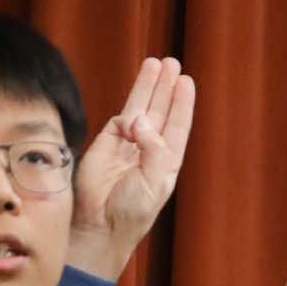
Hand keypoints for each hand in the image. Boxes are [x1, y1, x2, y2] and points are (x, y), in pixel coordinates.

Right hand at [67, 57, 196, 279]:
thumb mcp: (153, 183)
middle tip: (172, 62)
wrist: (99, 223)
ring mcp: (127, 143)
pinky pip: (120, 120)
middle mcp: (149, 148)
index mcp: (167, 160)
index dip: (182, 103)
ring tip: (155, 63)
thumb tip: (140, 121)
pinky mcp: (106, 142)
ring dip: (147, 87)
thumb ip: (153, 151)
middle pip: (160, 110)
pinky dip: (128, 113)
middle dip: (165, 87)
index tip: (186, 81)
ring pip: (139, 108)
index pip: (178, 124)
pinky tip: (134, 115)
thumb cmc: (132, 211)